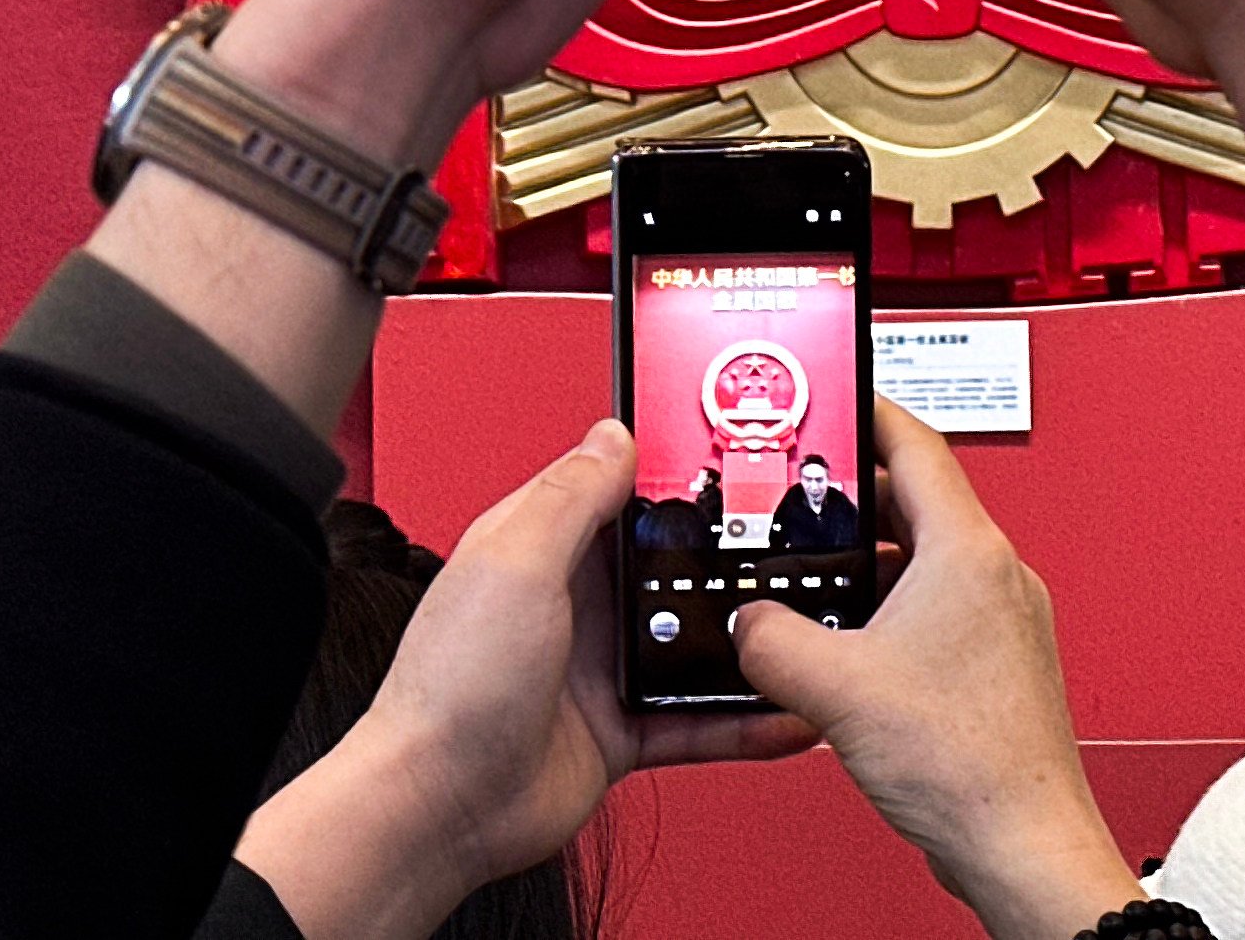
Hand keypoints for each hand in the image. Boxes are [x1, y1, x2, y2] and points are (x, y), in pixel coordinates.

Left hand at [236, 418, 807, 939]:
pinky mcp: (622, 731)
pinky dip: (743, 720)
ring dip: (746, 640)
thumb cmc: (450, 687)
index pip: (621, 489)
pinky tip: (785, 714)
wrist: (439, 808)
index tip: (736, 460)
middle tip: (794, 543)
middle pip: (671, 563)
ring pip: (695, 641)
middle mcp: (577, 602)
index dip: (675, 473)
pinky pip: (698, 719)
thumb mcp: (516, 561)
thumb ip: (571, 497)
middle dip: (728, 556)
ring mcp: (601, 668)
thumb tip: (615, 436)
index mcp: (545, 546)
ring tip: (805, 627)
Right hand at [732, 401, 1140, 939]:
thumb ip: (771, 639)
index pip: (914, 442)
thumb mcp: (834, 688)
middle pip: (913, 503)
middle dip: (849, 501)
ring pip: (923, 564)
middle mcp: (995, 576)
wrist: (1021, 844)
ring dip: (866, 569)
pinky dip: (889, 616)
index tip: (833, 396)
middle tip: (798, 501)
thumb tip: (749, 625)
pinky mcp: (997, 666)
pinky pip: (935, 614)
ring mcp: (1003, 622)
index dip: (865, 410)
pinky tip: (848, 654)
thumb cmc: (969, 766)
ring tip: (812, 585)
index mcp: (968, 550)